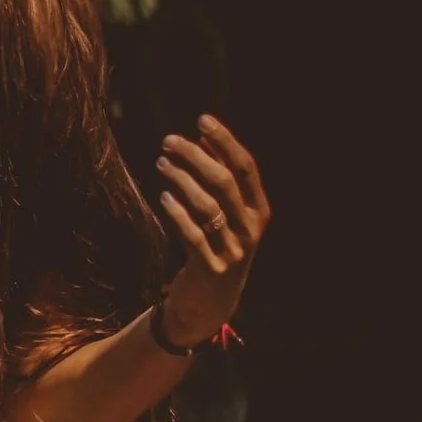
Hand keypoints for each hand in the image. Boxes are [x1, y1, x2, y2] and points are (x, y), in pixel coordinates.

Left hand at [154, 116, 268, 348]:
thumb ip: (222, 179)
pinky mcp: (211, 268)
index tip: (202, 120)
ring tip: (162, 163)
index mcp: (259, 210)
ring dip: (181, 180)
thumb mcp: (228, 214)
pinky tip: (164, 197)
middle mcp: (250, 228)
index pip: (246, 167)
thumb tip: (205, 138)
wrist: (212, 302)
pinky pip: (192, 235)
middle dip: (196, 156)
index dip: (225, 141)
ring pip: (207, 206)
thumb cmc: (218, 246)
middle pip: (224, 182)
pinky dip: (178, 213)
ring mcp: (233, 250)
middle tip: (170, 141)